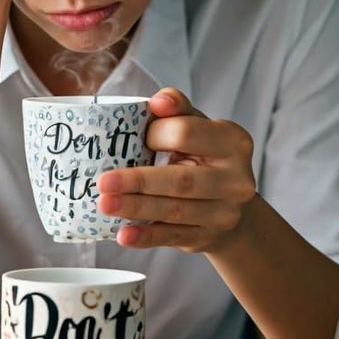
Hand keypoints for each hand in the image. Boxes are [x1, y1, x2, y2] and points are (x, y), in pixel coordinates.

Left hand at [97, 86, 257, 250]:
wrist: (231, 204)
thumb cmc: (204, 154)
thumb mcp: (198, 125)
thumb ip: (177, 108)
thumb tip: (158, 102)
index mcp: (233, 142)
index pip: (187, 133)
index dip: (156, 133)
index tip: (136, 136)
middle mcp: (235, 180)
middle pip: (181, 180)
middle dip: (138, 181)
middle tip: (103, 182)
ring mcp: (224, 213)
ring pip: (174, 211)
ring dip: (136, 208)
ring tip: (104, 204)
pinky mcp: (208, 237)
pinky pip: (173, 237)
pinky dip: (146, 237)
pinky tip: (124, 234)